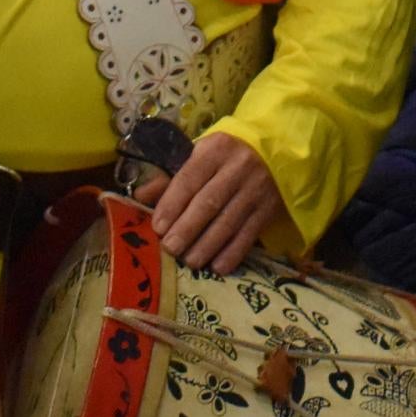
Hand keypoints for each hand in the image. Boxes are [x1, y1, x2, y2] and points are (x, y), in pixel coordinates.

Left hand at [147, 131, 284, 274]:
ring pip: (228, 221)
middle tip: (170, 249)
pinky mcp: (269, 208)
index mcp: (214, 150)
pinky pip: (249, 234)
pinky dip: (233, 252)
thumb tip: (139, 197)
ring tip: (190, 261)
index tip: (158, 227)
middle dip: (187, 229)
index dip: (172, 204)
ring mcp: (256, 189)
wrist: (275, 151)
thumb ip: (171, 177)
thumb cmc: (226, 156)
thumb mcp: (200, 156)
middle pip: (208, 202)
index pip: (189, 179)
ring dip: (207, 245)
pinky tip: (218, 266)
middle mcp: (237, 168)